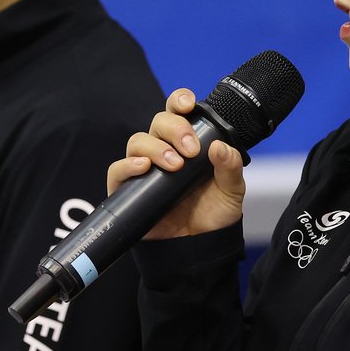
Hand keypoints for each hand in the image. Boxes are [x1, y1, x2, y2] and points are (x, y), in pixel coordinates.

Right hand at [107, 89, 245, 239]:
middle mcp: (164, 151)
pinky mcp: (127, 190)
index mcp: (187, 144)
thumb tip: (219, 146)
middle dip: (174, 129)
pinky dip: (128, 164)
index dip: (179, 101)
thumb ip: (230, 168)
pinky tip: (144, 168)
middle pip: (158, 122)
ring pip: (138, 141)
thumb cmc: (213, 217)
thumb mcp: (231, 191)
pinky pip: (118, 169)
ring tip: (174, 166)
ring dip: (155, 148)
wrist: (197, 249)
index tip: (189, 104)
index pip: (177, 113)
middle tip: (190, 149)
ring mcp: (144, 170)